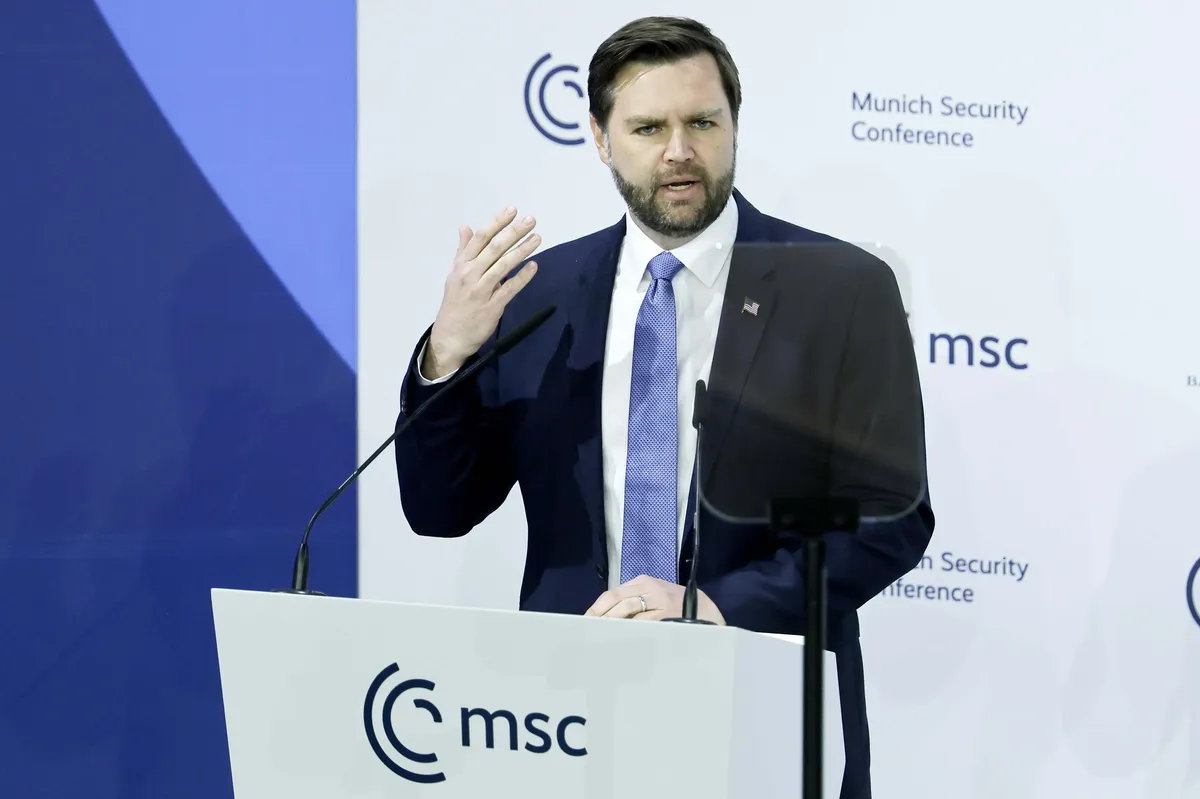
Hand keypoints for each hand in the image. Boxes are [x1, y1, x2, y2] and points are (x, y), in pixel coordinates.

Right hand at [423, 207, 541, 378]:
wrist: (450, 336)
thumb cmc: (455, 303)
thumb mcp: (454, 274)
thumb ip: (463, 250)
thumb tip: (465, 227)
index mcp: (462, 264)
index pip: (480, 238)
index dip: (497, 222)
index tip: (512, 210)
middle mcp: (470, 274)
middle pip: (494, 248)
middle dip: (514, 232)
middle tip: (530, 220)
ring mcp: (481, 290)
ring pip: (503, 266)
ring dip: (522, 250)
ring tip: (537, 238)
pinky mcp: (491, 306)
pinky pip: (509, 289)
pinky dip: (522, 277)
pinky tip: (534, 267)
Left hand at [584, 575, 725, 624]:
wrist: (708, 611)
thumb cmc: (678, 605)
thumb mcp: (656, 596)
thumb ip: (634, 602)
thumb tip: (605, 619)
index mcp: (643, 581)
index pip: (612, 594)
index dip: (596, 609)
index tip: (585, 622)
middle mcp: (650, 588)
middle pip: (616, 602)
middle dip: (600, 618)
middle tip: (588, 632)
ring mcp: (659, 603)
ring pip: (627, 614)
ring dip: (611, 626)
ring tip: (600, 638)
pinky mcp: (667, 617)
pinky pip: (642, 626)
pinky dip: (629, 633)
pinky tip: (621, 641)